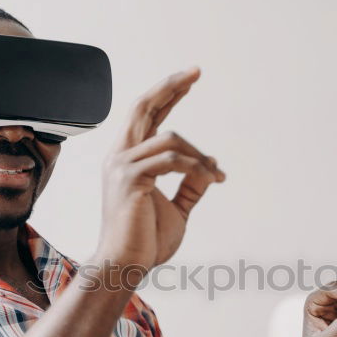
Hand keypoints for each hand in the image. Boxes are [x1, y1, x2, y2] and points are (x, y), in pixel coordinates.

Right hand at [94, 67, 225, 275]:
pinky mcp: (131, 178)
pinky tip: (211, 179)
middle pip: (144, 106)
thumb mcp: (177, 208)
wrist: (127, 265)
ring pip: (171, 138)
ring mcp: (122, 165)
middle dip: (171, 86)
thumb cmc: (146, 241)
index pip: (145, 115)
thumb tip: (209, 169)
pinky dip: (197, 167)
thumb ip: (190, 186)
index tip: (189, 77)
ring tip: (216, 175)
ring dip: (200, 155)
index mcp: (127, 159)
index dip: (167, 94)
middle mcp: (119, 156)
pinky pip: (173, 159)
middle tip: (196, 71)